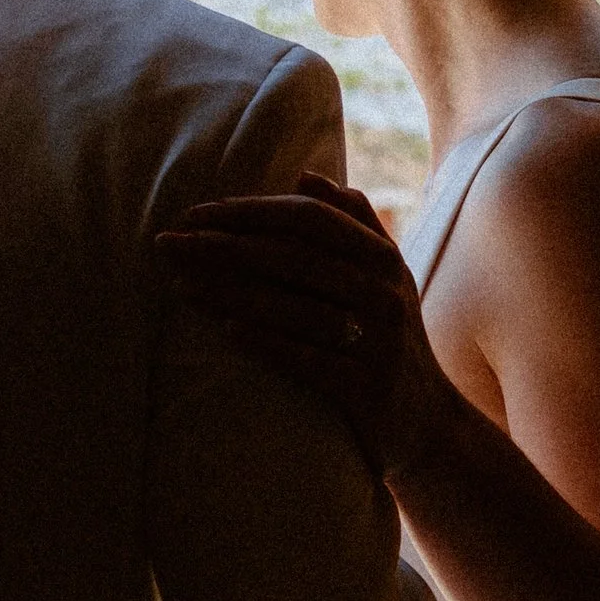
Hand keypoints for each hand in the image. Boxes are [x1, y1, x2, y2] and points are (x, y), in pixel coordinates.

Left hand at [156, 174, 458, 482]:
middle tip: (170, 244)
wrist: (429, 423)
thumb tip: (305, 177)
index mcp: (382, 259)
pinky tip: (226, 330)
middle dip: (224, 247)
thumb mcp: (386, 277)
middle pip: (292, 258)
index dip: (250, 212)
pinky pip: (308, 359)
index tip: (197, 214)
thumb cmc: (389, 339)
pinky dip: (266, 342)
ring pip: (294, 307)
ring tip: (181, 286)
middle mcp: (383, 293)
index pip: (308, 219)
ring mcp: (377, 342)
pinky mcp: (366, 388)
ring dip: (231, 293)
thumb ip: (355, 223)